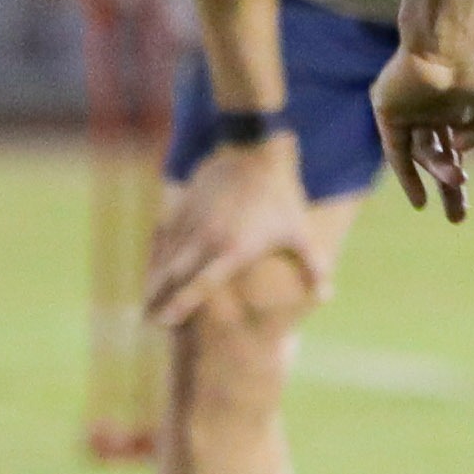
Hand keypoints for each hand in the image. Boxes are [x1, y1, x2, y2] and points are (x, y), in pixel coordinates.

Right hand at [142, 137, 341, 326]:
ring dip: (155, 280)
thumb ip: (313, 267)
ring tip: (146, 301)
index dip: (182, 305)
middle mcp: (207, 238)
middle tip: (148, 321)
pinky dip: (157, 256)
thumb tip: (327, 297)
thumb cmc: (281, 196)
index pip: (202, 285)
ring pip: (166, 257)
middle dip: (158, 299)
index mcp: (234, 249)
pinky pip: (165, 237)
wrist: (254, 151)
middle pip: (174, 276)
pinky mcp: (183, 207)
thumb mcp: (300, 232)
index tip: (165, 322)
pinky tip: (153, 269)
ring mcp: (192, 221)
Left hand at [371, 24, 473, 222]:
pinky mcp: (389, 112)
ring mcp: (408, 112)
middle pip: (438, 157)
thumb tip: (459, 149)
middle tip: (458, 220)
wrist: (449, 43)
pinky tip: (420, 202)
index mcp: (456, 105)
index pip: (457, 148)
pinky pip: (396, 151)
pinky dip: (407, 176)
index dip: (461, 179)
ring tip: (458, 176)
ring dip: (441, 170)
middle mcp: (430, 110)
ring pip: (424, 152)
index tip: (464, 209)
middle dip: (449, 188)